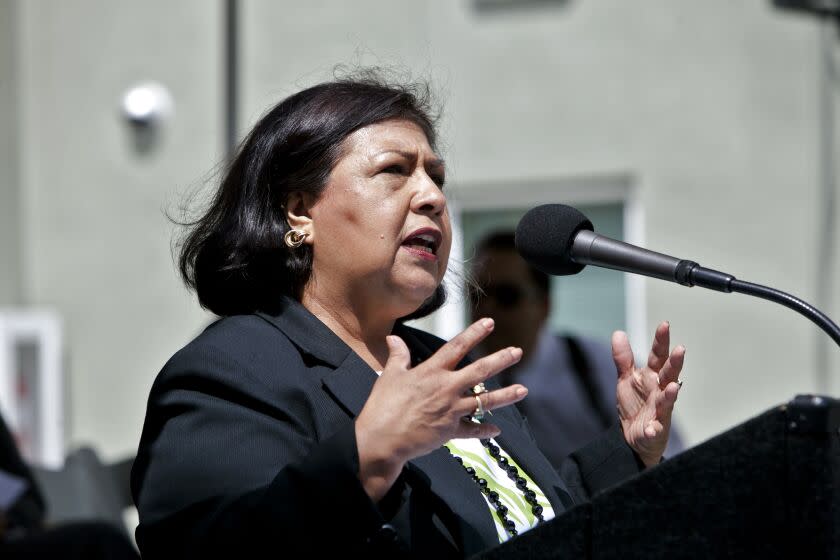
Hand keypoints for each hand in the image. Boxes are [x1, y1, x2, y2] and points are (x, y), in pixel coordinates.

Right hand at [355, 318, 527, 501]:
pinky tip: (496, 430)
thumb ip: (397, 355)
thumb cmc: (382, 406)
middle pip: (480, 371)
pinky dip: (484, 430)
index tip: (490, 323)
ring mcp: (451, 410)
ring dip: (506, 395)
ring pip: (485, 401)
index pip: (457, 347)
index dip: (474, 333)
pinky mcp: (450, 431)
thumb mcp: (389, 376)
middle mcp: (446, 388)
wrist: (382, 440)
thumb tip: (393, 337)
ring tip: (523, 390)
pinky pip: (473, 430)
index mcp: (431, 372)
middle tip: (517, 352)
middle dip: (501, 360)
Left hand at [613, 321, 684, 467]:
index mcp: (652, 377)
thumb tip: (619, 333)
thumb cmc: (635, 405)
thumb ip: (624, 358)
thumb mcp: (626, 379)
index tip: (665, 325)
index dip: (661, 341)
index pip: (659, 356)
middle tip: (681, 350)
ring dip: (671, 394)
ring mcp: (659, 411)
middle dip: (675, 364)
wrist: (633, 437)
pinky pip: (655, 430)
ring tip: (674, 387)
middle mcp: (659, 392)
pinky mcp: (654, 431)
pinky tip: (652, 428)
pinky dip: (654, 429)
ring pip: (668, 401)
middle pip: (669, 375)